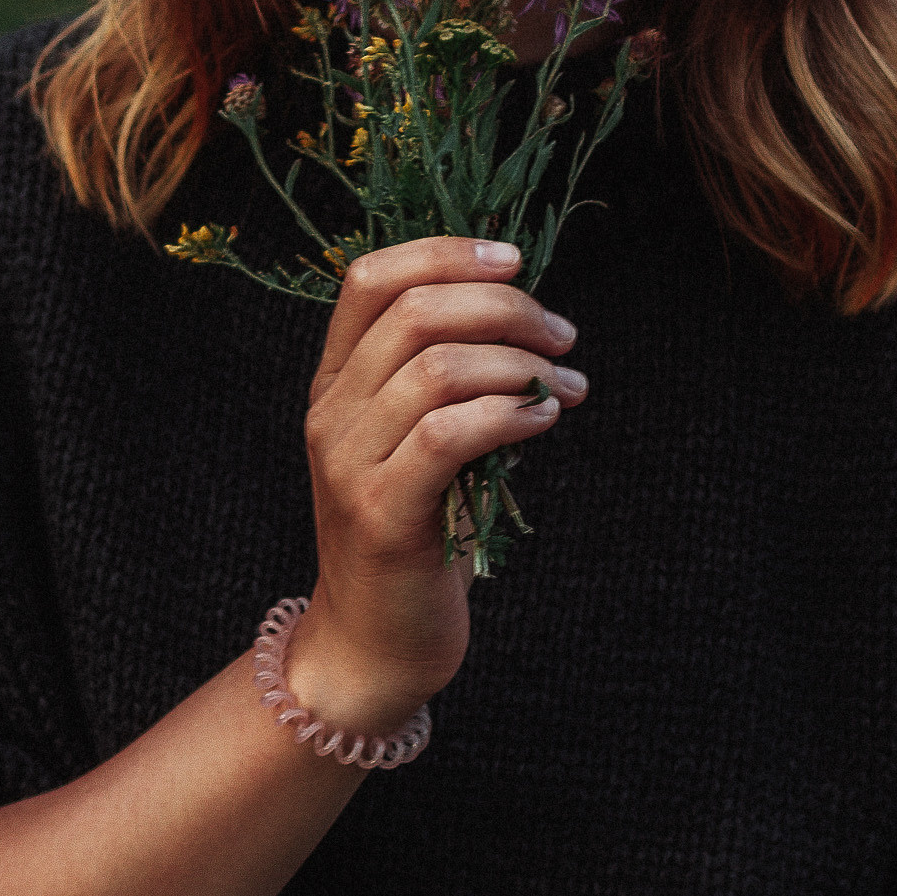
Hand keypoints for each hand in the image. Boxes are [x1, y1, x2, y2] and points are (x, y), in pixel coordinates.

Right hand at [287, 235, 585, 732]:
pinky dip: (509, 414)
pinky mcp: (381, 513)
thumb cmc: (415, 536)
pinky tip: (544, 421)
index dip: (445, 253)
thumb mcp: (417, 441)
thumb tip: (525, 313)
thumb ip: (443, 378)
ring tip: (565, 385)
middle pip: (414, 310)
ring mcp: (348, 462)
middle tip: (562, 334)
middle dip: (504, 307)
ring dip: (520, 365)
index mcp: (334, 382)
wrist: (374, 643)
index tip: (515, 260)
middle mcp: (331, 412)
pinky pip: (448, 435)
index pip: (370, 278)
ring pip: (435, 367)